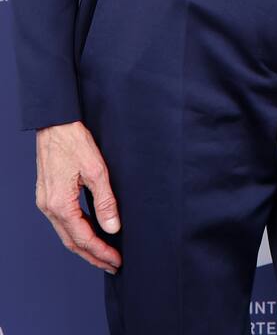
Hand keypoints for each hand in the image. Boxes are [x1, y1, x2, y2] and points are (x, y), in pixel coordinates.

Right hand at [35, 122, 121, 271]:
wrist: (55, 125)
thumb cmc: (74, 142)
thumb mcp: (96, 170)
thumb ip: (105, 201)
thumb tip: (113, 227)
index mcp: (60, 204)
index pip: (83, 238)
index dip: (101, 252)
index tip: (116, 261)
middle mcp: (49, 208)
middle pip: (72, 242)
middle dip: (92, 256)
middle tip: (112, 265)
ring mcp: (46, 202)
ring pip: (66, 233)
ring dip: (84, 246)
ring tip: (103, 254)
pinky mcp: (48, 196)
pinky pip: (62, 222)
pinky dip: (77, 232)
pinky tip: (89, 232)